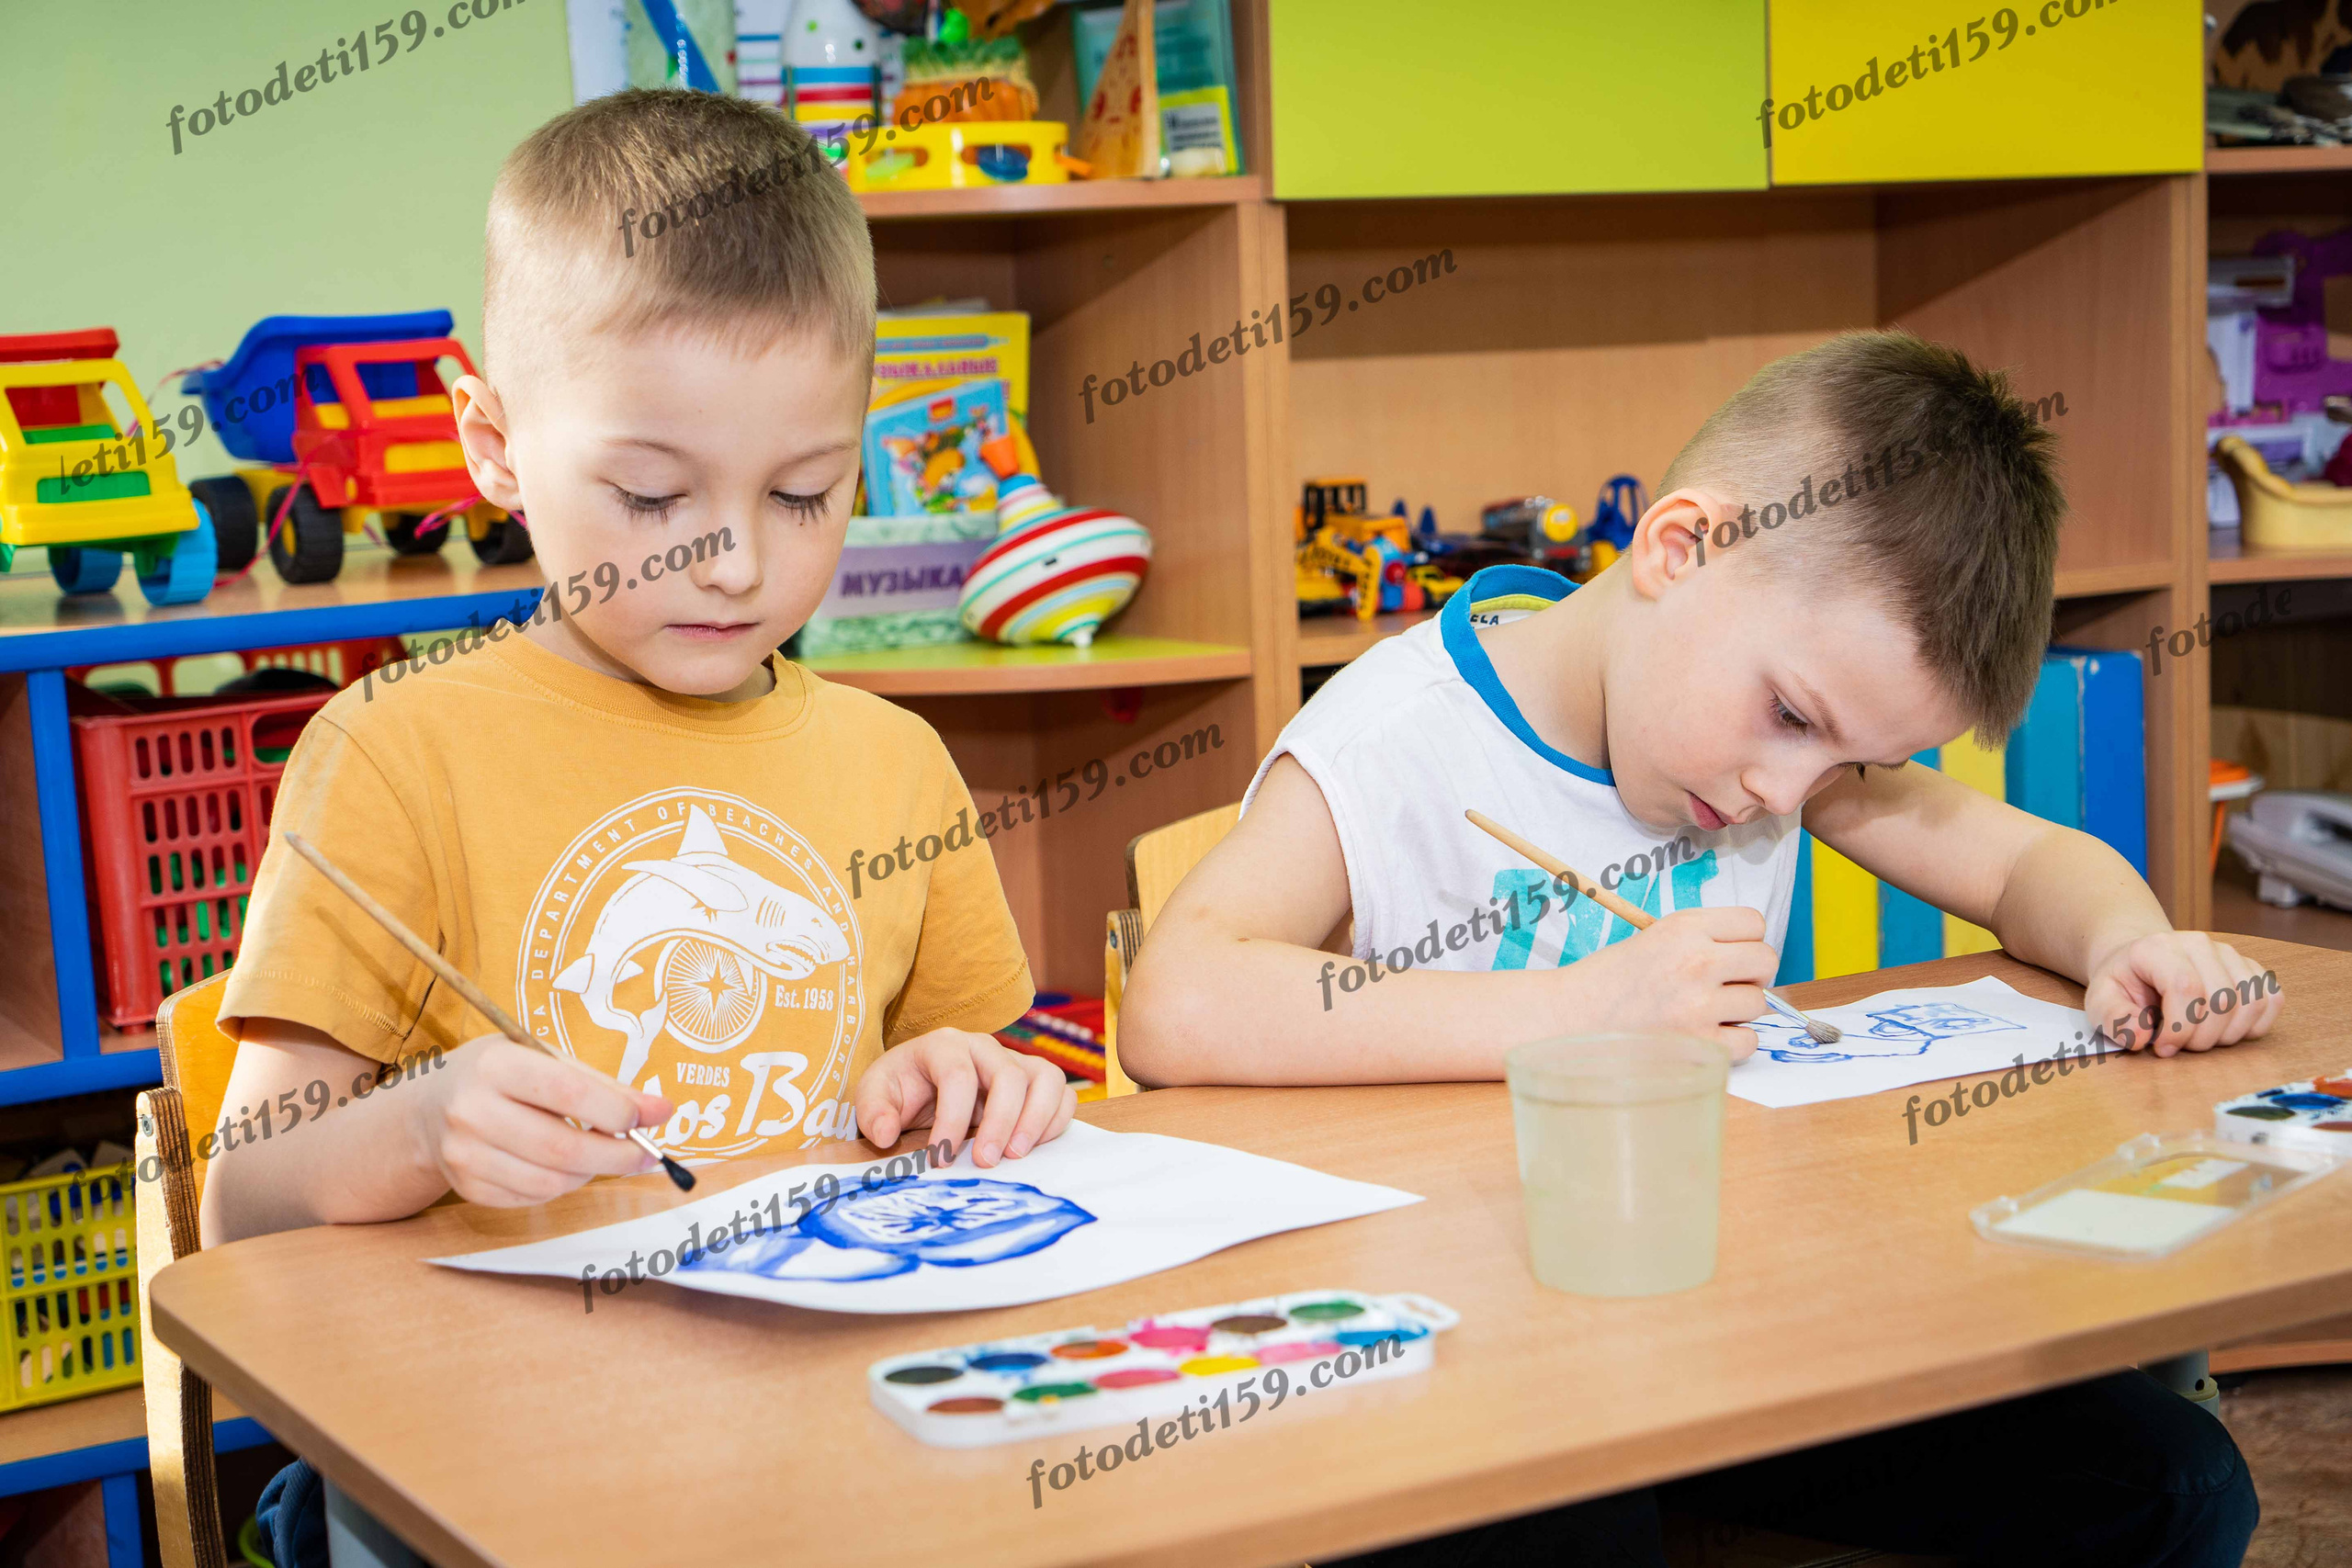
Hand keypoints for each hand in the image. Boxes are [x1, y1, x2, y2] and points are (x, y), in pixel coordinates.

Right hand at [411, 1034, 672, 1205]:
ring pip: (551, 1182)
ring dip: (591, 1174)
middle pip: (562, 1148)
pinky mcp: (466, 1187)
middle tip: (646, 1154)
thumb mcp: (544, 1059)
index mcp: (495, 1065)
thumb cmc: (501, 1076)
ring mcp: (464, 1154)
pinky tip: (562, 1166)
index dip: (616, 1111)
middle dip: (617, 1156)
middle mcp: (472, 1110)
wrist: (428, 1108)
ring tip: (601, 1156)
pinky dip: (560, 1186)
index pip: (568, 1092)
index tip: (652, 1117)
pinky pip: (532, 1198)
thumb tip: (660, 1111)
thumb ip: (602, 1085)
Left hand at [854, 1028, 1075, 1167]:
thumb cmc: (901, 1088)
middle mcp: (985, 1047)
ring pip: (1047, 1078)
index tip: (939, 1159)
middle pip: (1009, 1075)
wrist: (922, 1084)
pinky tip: (1032, 1147)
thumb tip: (886, 1134)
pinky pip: (1062, 1094)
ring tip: (1016, 1155)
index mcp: (944, 1045)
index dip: (951, 1120)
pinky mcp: (1035, 1081)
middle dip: (999, 1123)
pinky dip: (1055, 1120)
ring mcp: (1015, 1061)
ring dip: (1036, 1120)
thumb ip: (873, 1111)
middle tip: (985, 1162)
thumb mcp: (874, 1094)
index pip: (958, 1077)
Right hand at [1552, 907, 1777, 1060]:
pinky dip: (1733, 1044)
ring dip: (1739, 1011)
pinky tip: (1705, 1038)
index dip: (1747, 940)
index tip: (1733, 955)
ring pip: (1759, 1003)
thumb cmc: (1609, 981)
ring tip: (1706, 1014)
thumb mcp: (1653, 938)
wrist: (1569, 1017)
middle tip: (1728, 986)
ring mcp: (1700, 1005)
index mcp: (1684, 928)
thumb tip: (1750, 958)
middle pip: (1766, 960)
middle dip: (1753, 974)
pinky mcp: (1699, 1044)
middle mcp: (1697, 961)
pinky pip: (1749, 1042)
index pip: (1754, 922)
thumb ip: (1701, 940)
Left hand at [2084, 931, 2280, 1056]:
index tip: (2163, 1047)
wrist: (2139, 962)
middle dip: (2202, 1038)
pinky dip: (2255, 1025)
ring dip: (2229, 1035)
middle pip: (2222, 1000)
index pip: (2186, 987)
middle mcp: (2198, 944)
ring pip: (2251, 1002)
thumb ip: (2114, 1019)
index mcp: (2158, 948)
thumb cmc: (2124, 985)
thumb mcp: (2100, 1001)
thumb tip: (2142, 1036)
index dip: (2180, 1028)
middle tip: (2180, 1046)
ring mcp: (2228, 953)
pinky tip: (2227, 1031)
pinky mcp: (2249, 968)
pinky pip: (2272, 999)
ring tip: (2200, 1038)